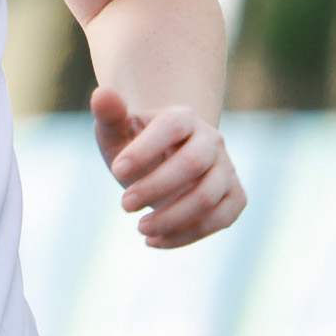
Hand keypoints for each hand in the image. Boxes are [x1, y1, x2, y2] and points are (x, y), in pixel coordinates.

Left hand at [91, 88, 245, 248]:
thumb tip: (102, 94)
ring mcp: (226, 169)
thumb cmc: (133, 147)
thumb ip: (109, 115)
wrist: (162, 164)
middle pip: (193, 163)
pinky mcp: (234, 196)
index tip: (116, 171)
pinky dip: (187, 235)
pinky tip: (156, 241)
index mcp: (183, 117)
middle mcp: (211, 140)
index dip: (145, 150)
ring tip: (140, 229)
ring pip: (208, 196)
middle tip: (124, 206)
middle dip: (155, 187)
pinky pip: (221, 219)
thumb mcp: (115, 132)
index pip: (172, 126)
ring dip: (171, 218)